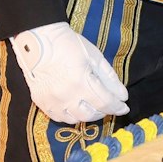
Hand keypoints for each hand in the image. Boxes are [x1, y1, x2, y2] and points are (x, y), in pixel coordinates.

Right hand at [11, 22, 128, 124]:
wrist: (38, 42)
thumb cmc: (68, 45)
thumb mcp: (94, 57)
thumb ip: (110, 78)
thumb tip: (122, 95)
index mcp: (81, 81)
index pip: (105, 102)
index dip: (117, 107)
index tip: (124, 107)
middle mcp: (66, 95)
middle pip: (91, 114)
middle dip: (104, 111)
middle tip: (108, 104)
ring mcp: (52, 101)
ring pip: (75, 119)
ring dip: (88, 114)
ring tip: (93, 106)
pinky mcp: (41, 102)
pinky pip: (59, 118)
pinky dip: (71, 116)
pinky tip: (76, 108)